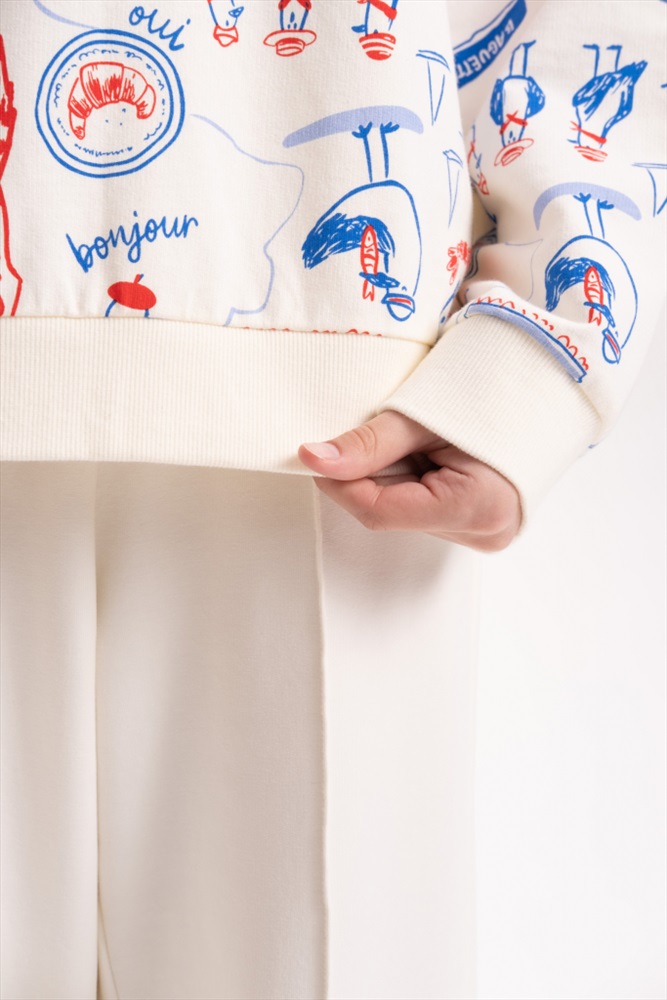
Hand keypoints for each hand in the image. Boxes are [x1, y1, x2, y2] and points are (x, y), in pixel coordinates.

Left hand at [298, 411, 520, 551]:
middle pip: (390, 512)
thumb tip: (313, 459)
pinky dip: (412, 480)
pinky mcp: (479, 523)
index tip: (314, 454)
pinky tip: (428, 455)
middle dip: (369, 475)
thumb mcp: (421, 414)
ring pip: (403, 511)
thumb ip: (366, 444)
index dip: (339, 483)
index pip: (379, 511)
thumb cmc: (490, 390)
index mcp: (477, 506)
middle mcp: (485, 531)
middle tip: (377, 433)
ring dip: (392, 476)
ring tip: (417, 440)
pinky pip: (423, 507)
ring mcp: (485, 531)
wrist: (542, 383)